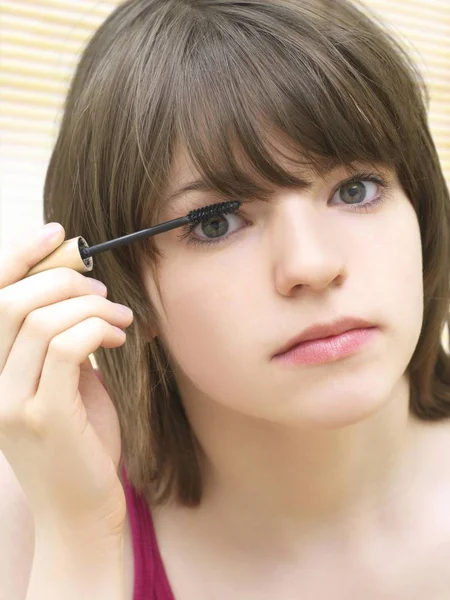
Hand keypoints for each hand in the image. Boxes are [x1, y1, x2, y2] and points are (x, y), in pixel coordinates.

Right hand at [0, 223, 132, 537]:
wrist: (81, 511)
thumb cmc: (80, 443)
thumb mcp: (66, 383)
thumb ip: (61, 343)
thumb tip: (80, 298)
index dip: (18, 256)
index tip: (58, 233)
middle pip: (11, 301)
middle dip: (64, 279)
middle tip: (102, 290)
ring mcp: (9, 402)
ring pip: (40, 320)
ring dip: (89, 305)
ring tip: (119, 316)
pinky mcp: (42, 417)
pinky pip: (66, 347)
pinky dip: (98, 329)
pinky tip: (121, 337)